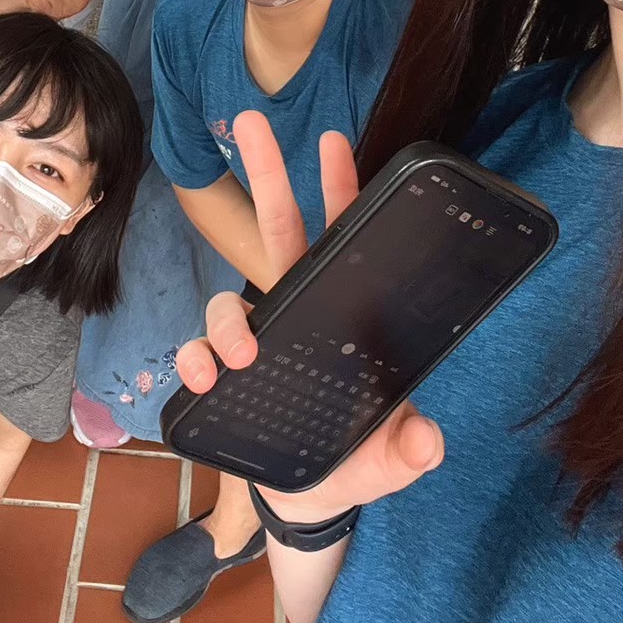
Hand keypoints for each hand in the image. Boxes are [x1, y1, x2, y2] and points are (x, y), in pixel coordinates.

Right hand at [175, 111, 443, 525]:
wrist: (309, 502)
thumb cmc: (352, 460)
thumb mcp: (391, 458)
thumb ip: (410, 449)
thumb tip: (428, 441)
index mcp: (342, 311)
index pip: (340, 240)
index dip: (339, 190)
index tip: (333, 141)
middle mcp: (295, 312)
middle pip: (276, 229)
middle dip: (265, 172)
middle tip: (252, 120)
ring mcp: (256, 341)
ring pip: (229, 301)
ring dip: (229, 318)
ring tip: (241, 354)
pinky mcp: (220, 378)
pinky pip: (197, 354)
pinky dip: (194, 358)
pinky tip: (203, 376)